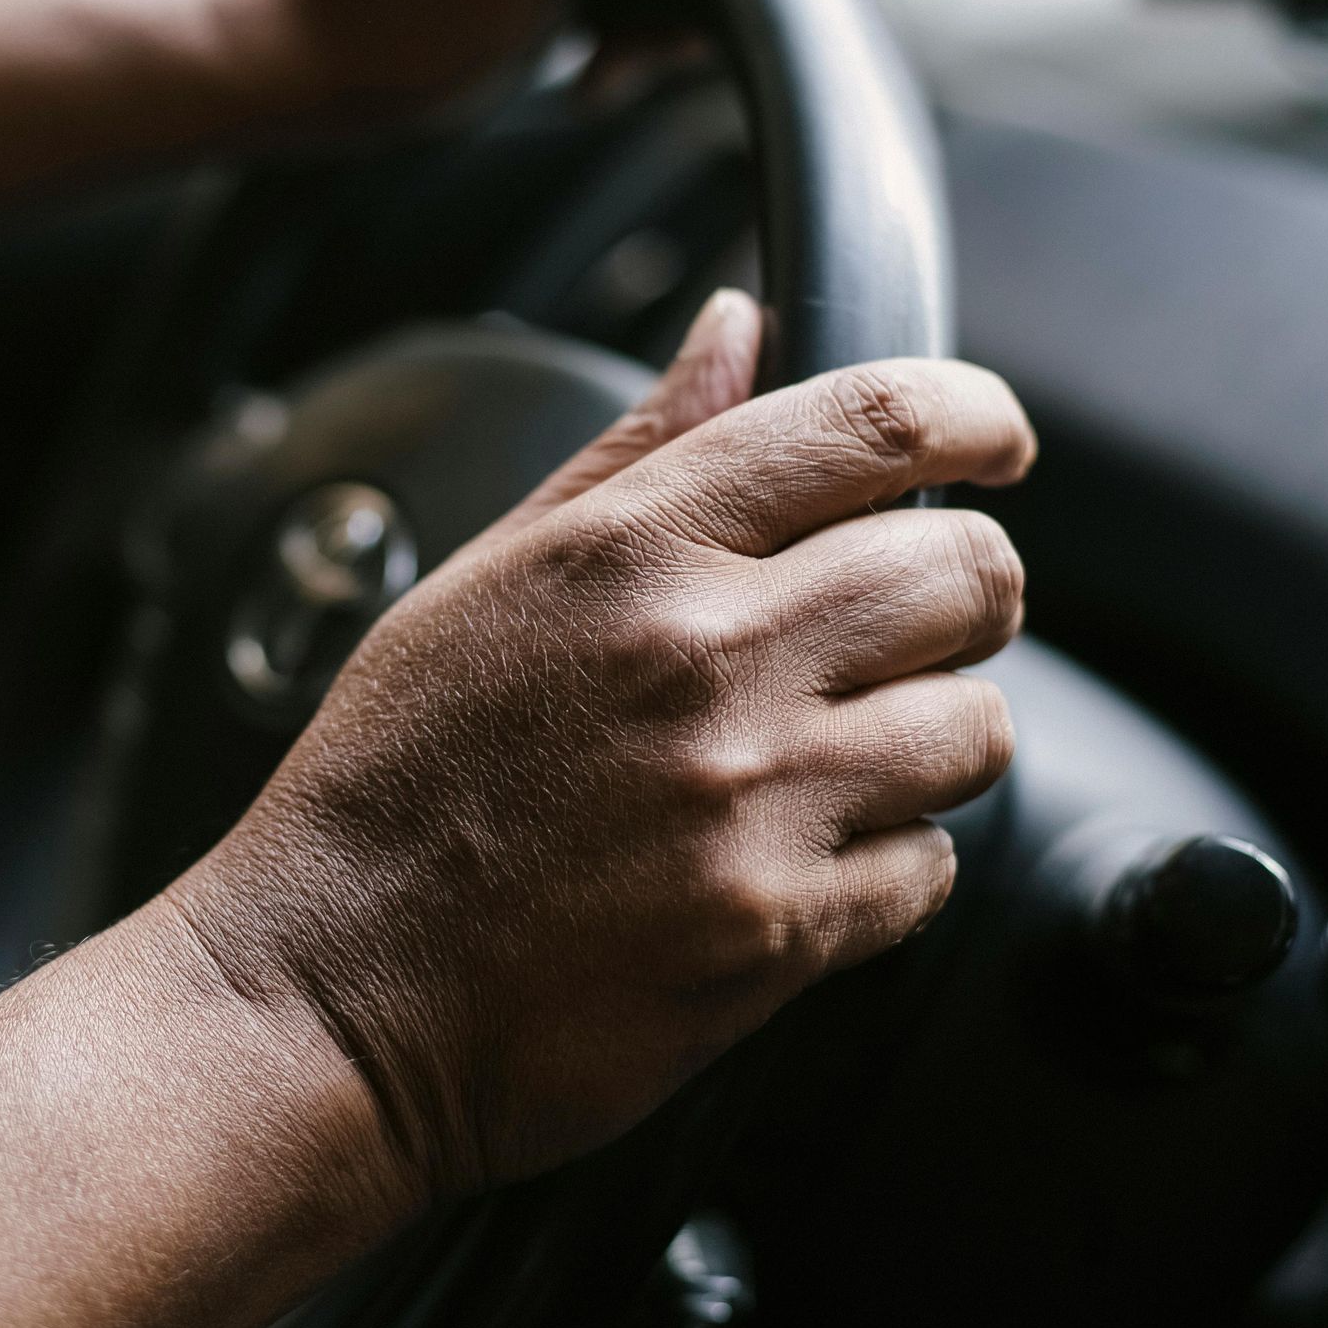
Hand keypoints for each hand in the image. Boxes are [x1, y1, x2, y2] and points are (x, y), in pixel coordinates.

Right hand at [172, 293, 1032, 1206]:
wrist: (330, 998)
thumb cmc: (392, 786)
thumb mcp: (488, 578)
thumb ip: (638, 450)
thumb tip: (740, 329)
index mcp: (632, 547)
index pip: (876, 423)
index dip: (976, 416)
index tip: (997, 440)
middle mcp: (707, 655)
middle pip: (967, 571)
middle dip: (969, 589)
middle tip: (922, 622)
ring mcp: (752, 798)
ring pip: (978, 726)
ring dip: (939, 734)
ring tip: (852, 754)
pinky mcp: (777, 930)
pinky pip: (930, 871)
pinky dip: (894, 866)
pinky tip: (804, 859)